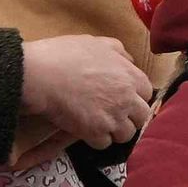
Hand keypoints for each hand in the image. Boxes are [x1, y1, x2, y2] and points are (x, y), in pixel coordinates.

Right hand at [14, 32, 155, 146]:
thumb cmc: (63, 55)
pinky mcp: (96, 132)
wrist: (40, 74)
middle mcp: (127, 98)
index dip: (134, 96)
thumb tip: (129, 60)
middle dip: (129, 117)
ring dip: (114, 131)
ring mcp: (113, 117)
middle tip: (112, 115)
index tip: (122, 98)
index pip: (146, 92)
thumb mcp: (95, 43)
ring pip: (126, 134)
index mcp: (129, 75)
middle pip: (141, 116)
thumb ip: (117, 51)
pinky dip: (95, 139)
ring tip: (98, 125)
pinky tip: (84, 130)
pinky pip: (104, 143)